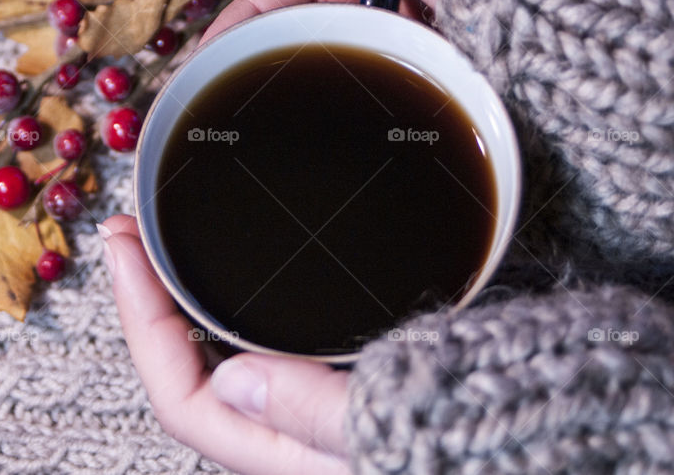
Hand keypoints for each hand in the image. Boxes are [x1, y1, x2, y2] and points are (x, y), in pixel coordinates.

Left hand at [103, 0, 465, 474]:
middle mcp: (292, 429)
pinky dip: (244, 289)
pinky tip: (247, 252)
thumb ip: (320, 415)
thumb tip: (233, 383)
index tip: (123, 242)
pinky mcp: (344, 368)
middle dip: (151, 297)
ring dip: (191, 289)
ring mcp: (316, 398)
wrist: (555, 424)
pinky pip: (272, 331)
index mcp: (291, 451)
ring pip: (228, 346)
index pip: (184, 398)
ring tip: (169, 231)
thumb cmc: (485, 436)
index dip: (141, 320)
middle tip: (131, 226)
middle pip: (191, 367)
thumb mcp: (406, 427)